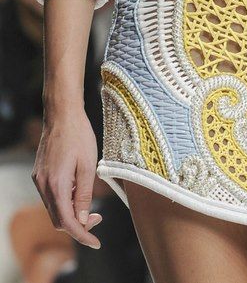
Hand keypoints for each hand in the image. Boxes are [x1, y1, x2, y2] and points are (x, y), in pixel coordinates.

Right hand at [31, 107, 101, 248]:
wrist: (62, 114)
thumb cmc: (79, 135)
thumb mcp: (89, 165)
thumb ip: (85, 193)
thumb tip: (82, 218)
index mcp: (57, 185)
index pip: (67, 222)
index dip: (82, 235)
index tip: (96, 242)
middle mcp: (43, 185)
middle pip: (58, 219)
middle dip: (78, 224)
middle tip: (97, 217)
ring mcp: (39, 179)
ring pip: (54, 208)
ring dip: (71, 211)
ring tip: (88, 199)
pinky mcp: (39, 174)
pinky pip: (51, 196)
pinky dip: (64, 199)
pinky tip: (77, 187)